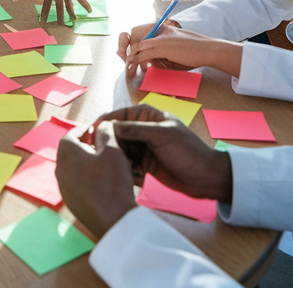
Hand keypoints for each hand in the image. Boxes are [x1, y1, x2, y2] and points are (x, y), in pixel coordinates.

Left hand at [19, 0, 90, 23]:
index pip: (46, 7)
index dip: (45, 14)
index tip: (43, 21)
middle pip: (59, 9)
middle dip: (59, 17)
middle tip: (61, 24)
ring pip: (69, 6)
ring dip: (71, 13)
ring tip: (74, 20)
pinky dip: (85, 4)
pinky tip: (90, 11)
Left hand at [56, 121, 138, 237]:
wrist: (113, 220)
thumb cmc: (112, 182)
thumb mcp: (113, 150)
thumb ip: (106, 133)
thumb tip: (102, 125)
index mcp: (66, 153)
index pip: (72, 133)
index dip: (85, 129)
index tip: (97, 128)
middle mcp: (59, 169)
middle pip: (70, 150)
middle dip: (86, 145)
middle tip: (103, 144)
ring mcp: (63, 188)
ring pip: (73, 168)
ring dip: (86, 162)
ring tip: (106, 162)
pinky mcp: (70, 202)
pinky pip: (76, 183)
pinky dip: (87, 177)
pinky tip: (103, 181)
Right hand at [97, 106, 232, 201]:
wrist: (206, 178)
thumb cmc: (189, 152)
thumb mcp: (162, 136)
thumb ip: (135, 130)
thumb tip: (108, 126)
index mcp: (145, 115)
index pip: (115, 116)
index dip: (99, 125)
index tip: (87, 138)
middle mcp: (140, 129)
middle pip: (113, 134)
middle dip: (104, 145)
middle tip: (96, 158)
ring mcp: (141, 147)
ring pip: (117, 151)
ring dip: (114, 159)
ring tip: (111, 169)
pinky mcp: (142, 164)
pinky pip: (125, 165)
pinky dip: (122, 170)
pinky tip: (124, 177)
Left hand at [129, 27, 242, 77]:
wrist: (209, 50)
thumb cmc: (197, 52)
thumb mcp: (179, 50)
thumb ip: (166, 54)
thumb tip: (153, 62)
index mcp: (166, 31)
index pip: (147, 39)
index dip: (139, 49)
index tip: (135, 59)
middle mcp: (162, 33)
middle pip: (140, 42)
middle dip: (131, 54)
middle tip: (128, 65)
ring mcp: (162, 39)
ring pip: (140, 48)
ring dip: (132, 59)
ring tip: (129, 69)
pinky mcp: (163, 47)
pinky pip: (145, 54)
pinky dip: (138, 62)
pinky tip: (136, 69)